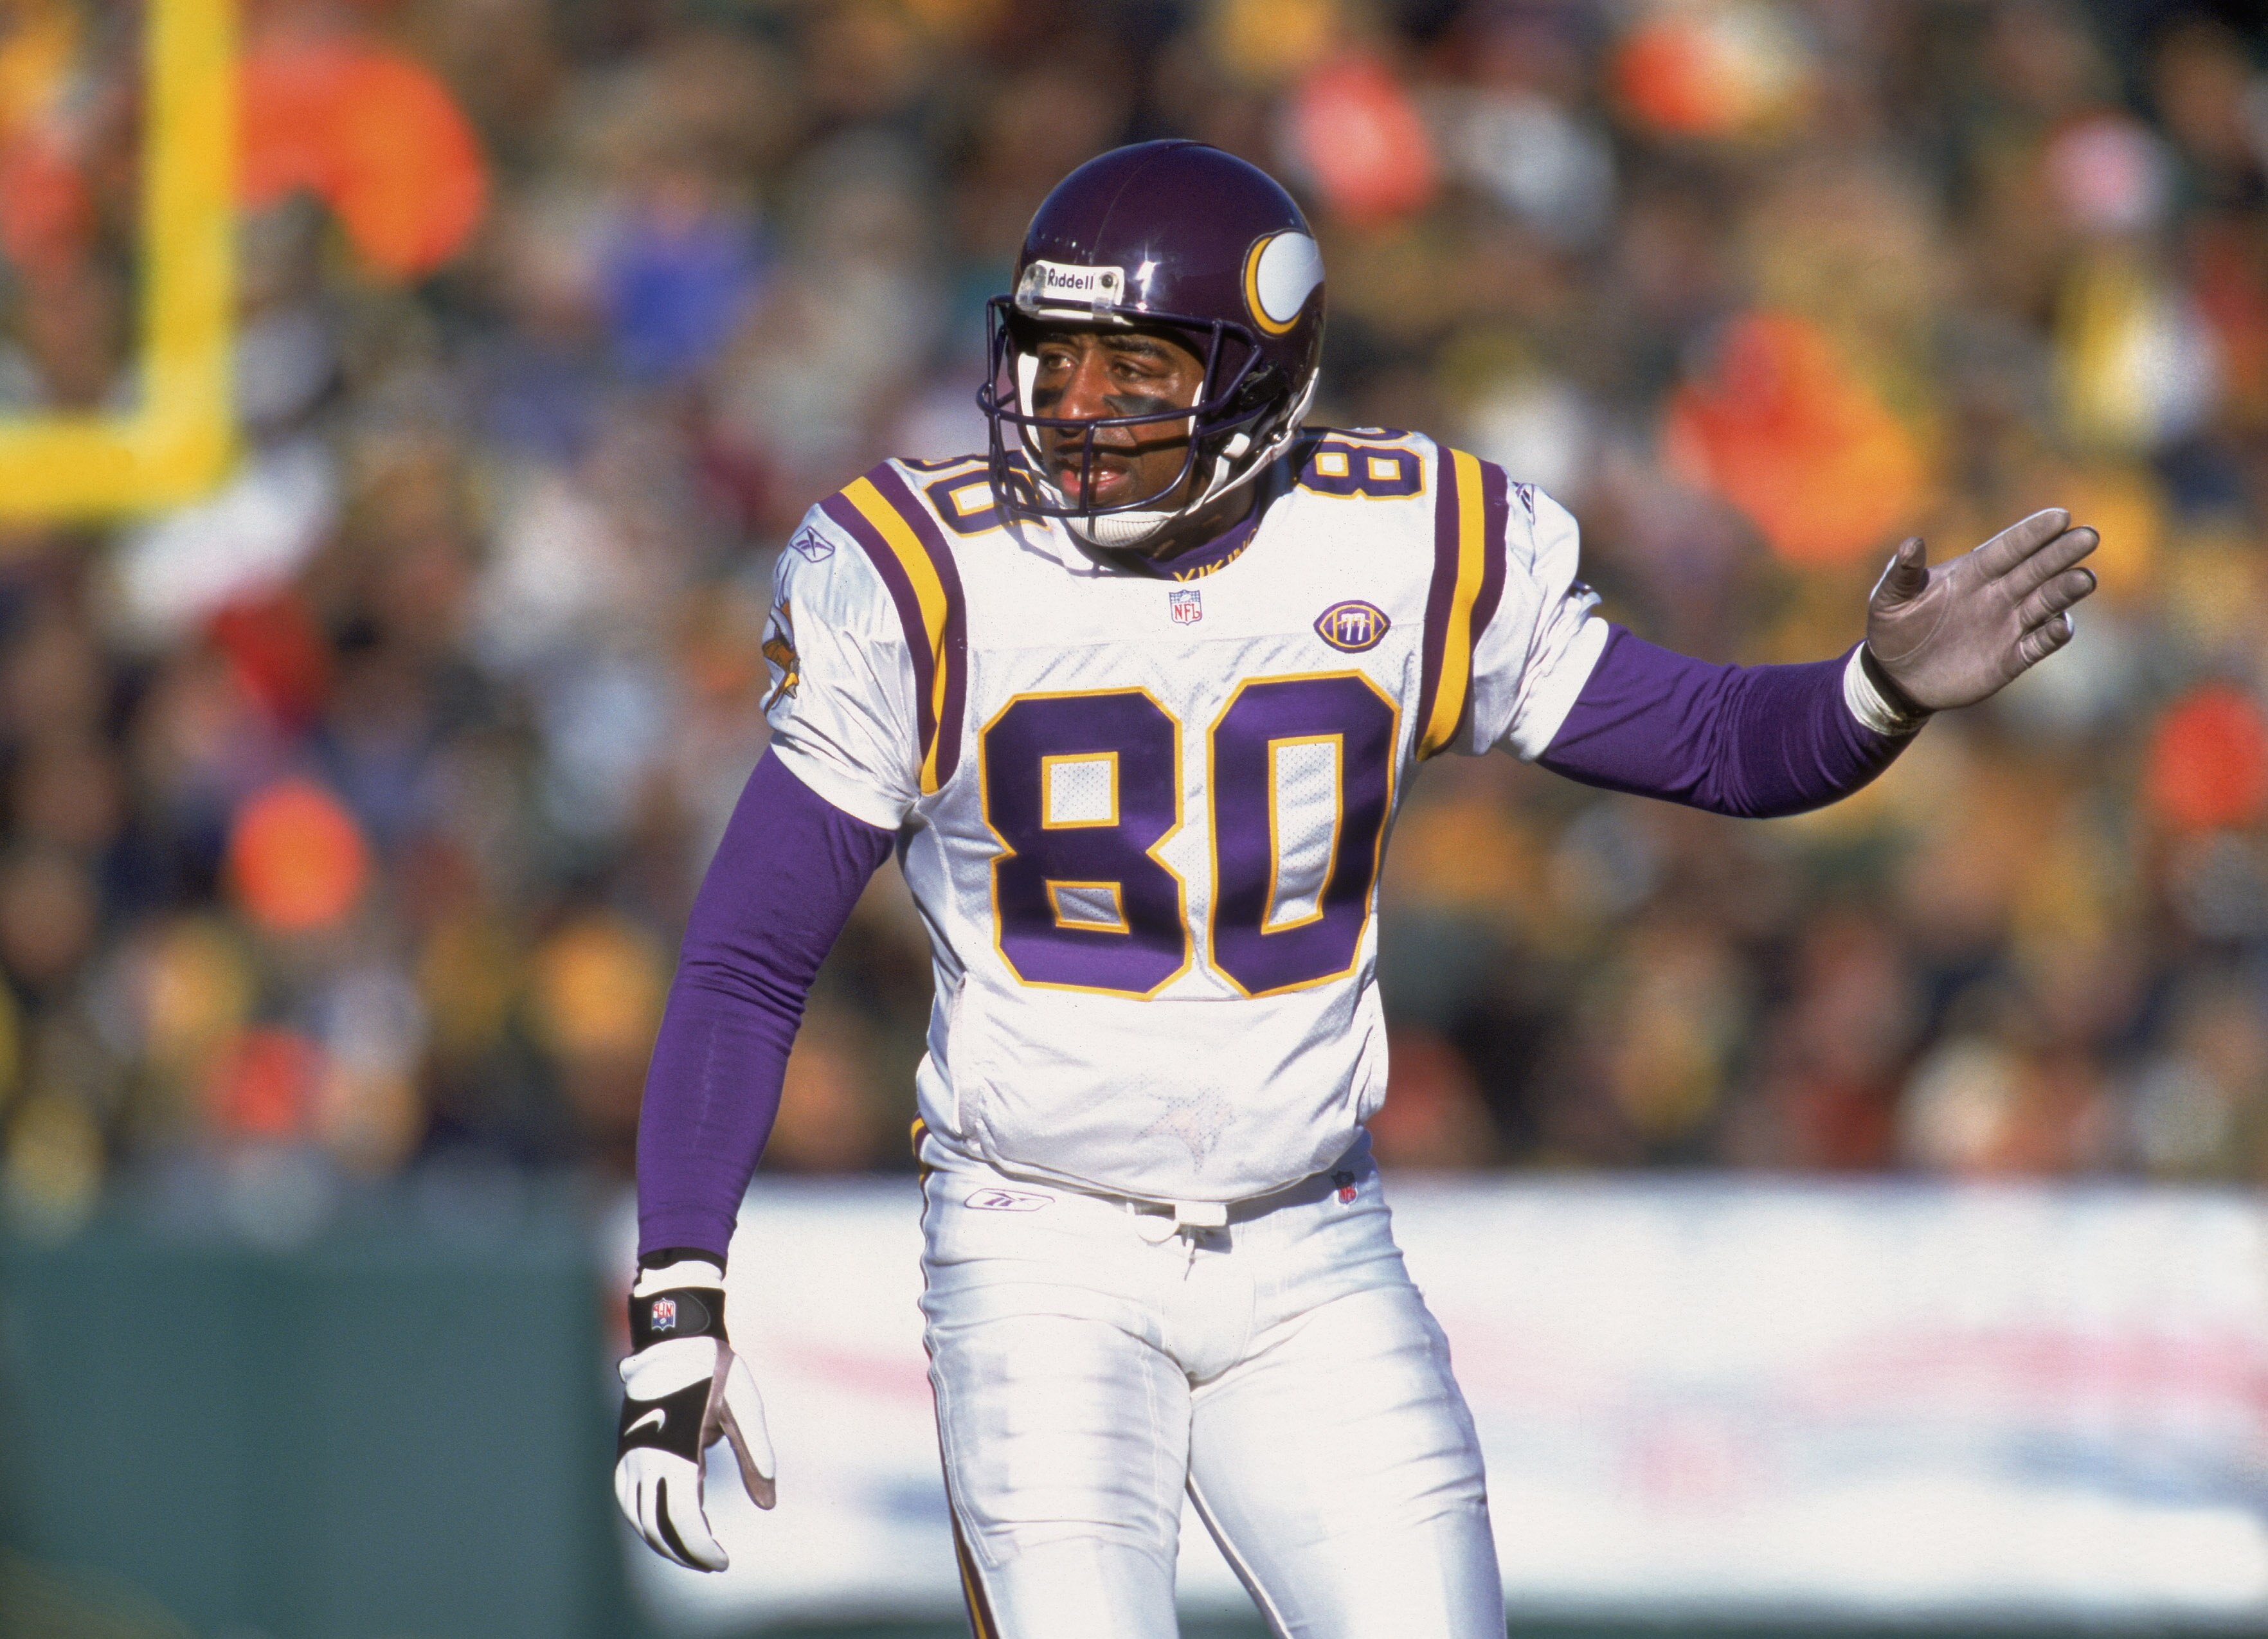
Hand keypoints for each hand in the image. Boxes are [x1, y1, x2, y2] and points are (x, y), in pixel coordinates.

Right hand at [613, 1256, 775, 1570]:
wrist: (673, 1335)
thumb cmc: (714, 1367)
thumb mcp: (746, 1407)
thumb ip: (757, 1456)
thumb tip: (768, 1504)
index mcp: (677, 1449)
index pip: (683, 1518)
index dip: (701, 1548)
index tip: (723, 1561)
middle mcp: (646, 1457)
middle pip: (656, 1525)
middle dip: (684, 1552)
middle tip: (714, 1563)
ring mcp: (629, 1453)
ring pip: (636, 1515)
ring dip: (661, 1539)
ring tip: (692, 1551)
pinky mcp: (625, 1447)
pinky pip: (626, 1496)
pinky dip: (642, 1519)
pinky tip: (663, 1524)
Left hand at [1865, 509, 2098, 711]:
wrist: (1895, 678)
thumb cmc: (1891, 631)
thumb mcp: (1888, 600)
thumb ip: (1901, 573)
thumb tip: (1911, 542)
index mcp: (1972, 573)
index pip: (2008, 547)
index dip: (2032, 533)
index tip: (2060, 516)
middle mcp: (1998, 594)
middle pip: (2036, 569)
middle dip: (2062, 553)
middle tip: (2089, 536)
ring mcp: (2008, 624)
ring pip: (2046, 602)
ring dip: (2066, 590)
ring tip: (2085, 579)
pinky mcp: (2011, 657)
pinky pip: (2038, 643)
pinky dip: (2053, 635)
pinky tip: (2062, 625)